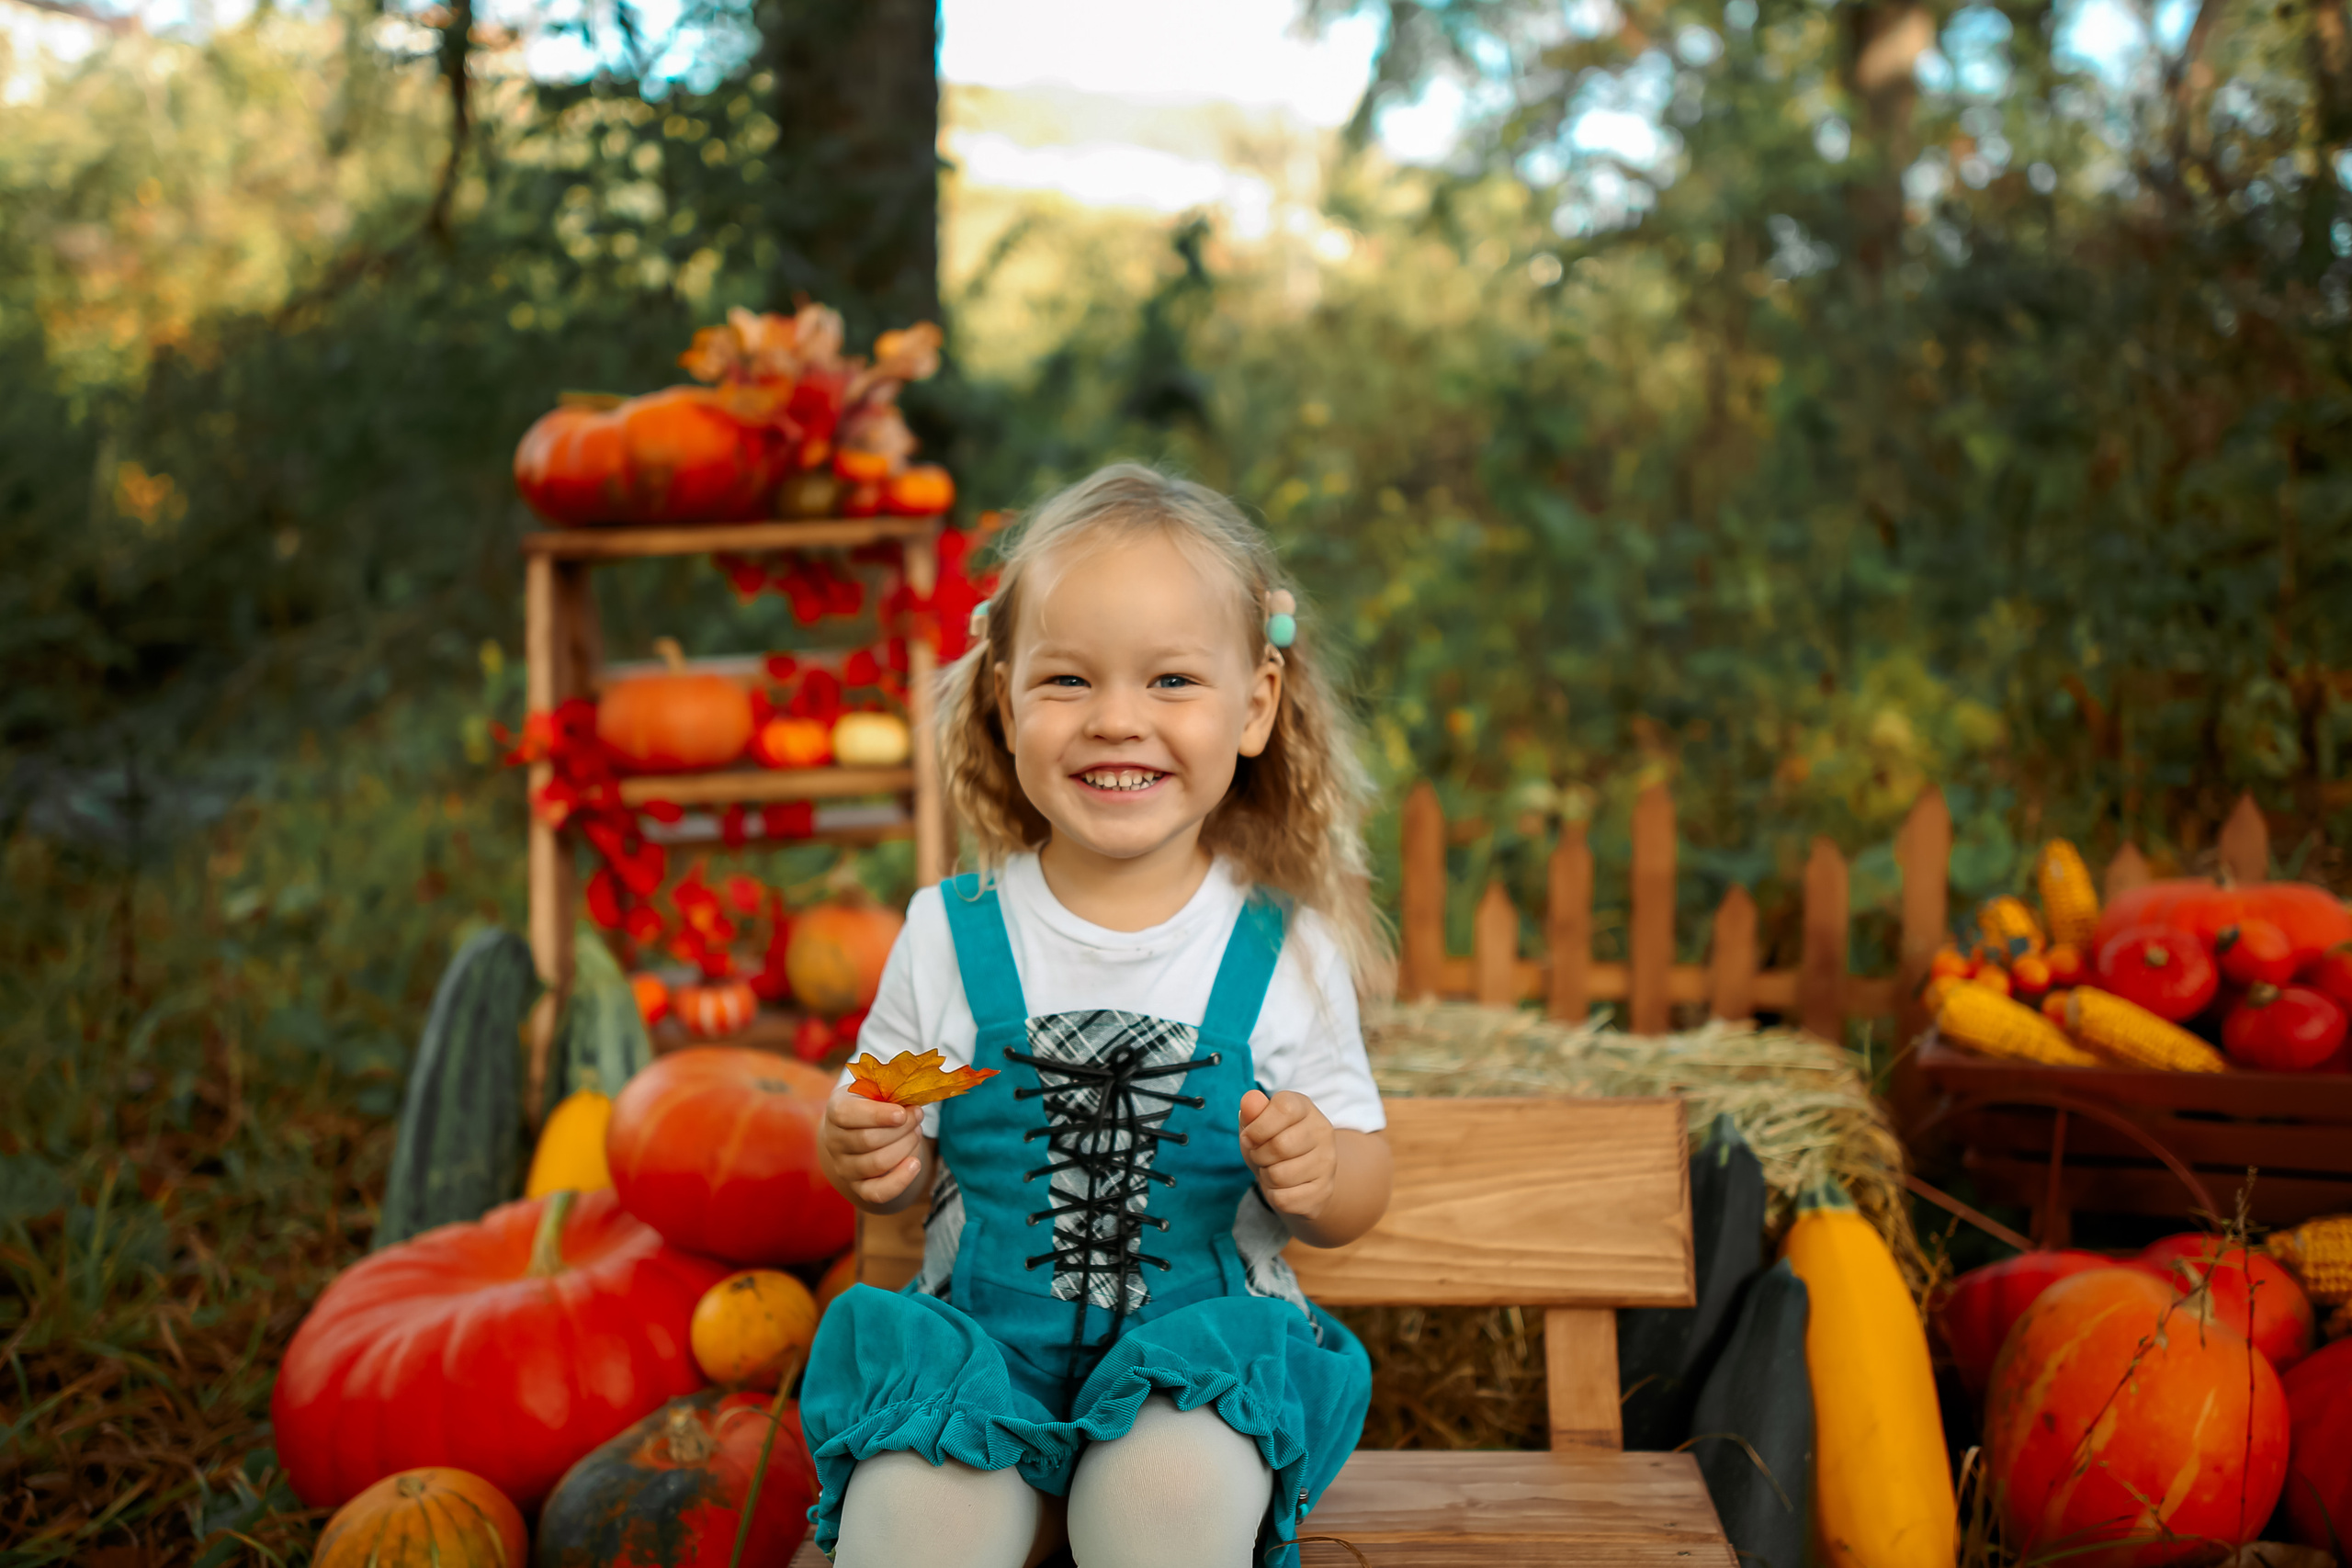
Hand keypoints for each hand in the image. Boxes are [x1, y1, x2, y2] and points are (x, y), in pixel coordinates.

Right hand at [820, 1088, 927, 1207]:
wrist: (858, 1129)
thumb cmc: (872, 1104)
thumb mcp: (876, 1089)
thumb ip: (889, 1091)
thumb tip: (913, 1099)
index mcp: (835, 1110)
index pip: (847, 1115)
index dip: (877, 1115)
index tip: (901, 1113)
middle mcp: (833, 1141)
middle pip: (869, 1140)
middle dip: (901, 1128)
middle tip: (917, 1116)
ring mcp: (844, 1167)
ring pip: (878, 1163)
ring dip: (905, 1147)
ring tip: (916, 1133)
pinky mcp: (858, 1187)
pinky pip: (878, 1192)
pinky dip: (900, 1180)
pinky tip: (915, 1164)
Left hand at [1238, 1089, 1337, 1222]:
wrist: (1296, 1175)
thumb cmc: (1271, 1142)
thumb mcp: (1256, 1124)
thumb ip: (1251, 1111)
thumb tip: (1249, 1100)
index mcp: (1304, 1107)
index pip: (1283, 1109)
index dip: (1257, 1127)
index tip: (1249, 1137)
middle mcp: (1322, 1131)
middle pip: (1280, 1146)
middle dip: (1259, 1155)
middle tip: (1262, 1155)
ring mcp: (1327, 1162)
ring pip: (1280, 1175)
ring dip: (1267, 1177)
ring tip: (1274, 1170)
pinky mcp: (1324, 1190)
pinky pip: (1284, 1199)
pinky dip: (1274, 1196)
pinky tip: (1284, 1187)